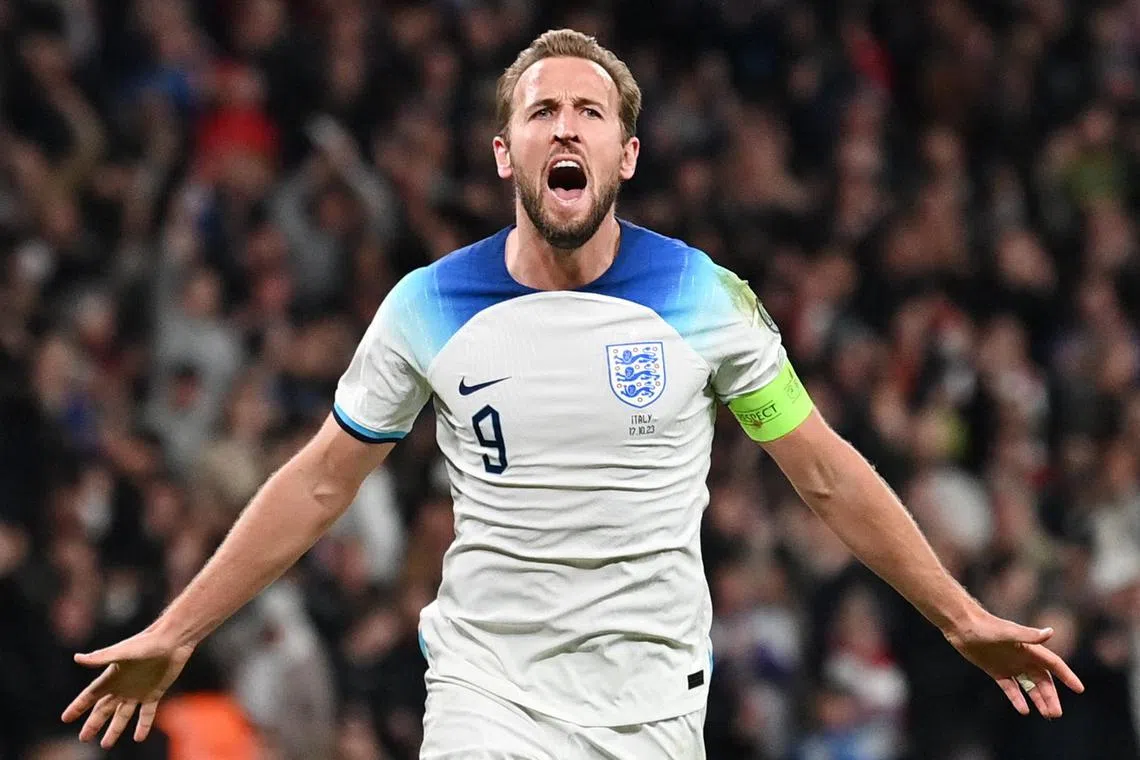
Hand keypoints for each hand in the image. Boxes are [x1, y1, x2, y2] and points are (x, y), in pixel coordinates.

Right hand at [61, 630, 194, 748]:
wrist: (172, 640)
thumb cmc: (146, 642)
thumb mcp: (122, 652)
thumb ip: (100, 657)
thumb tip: (77, 658)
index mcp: (111, 677)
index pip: (90, 696)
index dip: (78, 707)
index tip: (65, 718)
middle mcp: (122, 686)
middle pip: (103, 709)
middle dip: (93, 724)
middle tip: (83, 738)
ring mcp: (138, 691)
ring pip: (123, 716)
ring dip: (115, 730)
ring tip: (106, 745)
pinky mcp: (154, 693)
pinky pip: (146, 714)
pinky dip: (143, 726)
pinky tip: (139, 737)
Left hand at [945, 614, 1084, 718]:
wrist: (962, 626)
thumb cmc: (986, 626)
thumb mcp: (1008, 632)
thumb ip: (1029, 635)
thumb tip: (1051, 632)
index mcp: (1029, 648)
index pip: (1054, 664)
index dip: (1067, 676)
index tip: (1079, 689)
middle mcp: (1022, 658)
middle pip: (1042, 680)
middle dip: (1051, 696)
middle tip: (1056, 714)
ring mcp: (1010, 665)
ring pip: (1029, 686)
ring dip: (1038, 699)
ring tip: (1047, 715)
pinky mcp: (996, 670)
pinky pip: (1010, 688)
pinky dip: (1017, 699)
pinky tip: (1024, 711)